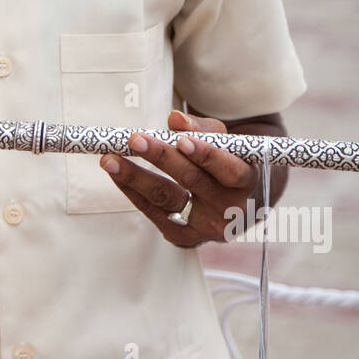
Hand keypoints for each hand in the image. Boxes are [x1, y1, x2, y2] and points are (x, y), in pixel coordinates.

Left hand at [99, 108, 259, 248]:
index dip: (206, 155)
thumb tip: (175, 120)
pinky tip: (117, 175)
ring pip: (167, 200)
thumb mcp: (227, 142)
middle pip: (193, 183)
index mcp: (248, 183)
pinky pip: (155, 213)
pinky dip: (134, 192)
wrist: (243, 201)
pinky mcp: (185, 238)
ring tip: (110, 159)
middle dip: (161, 159)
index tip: (180, 140)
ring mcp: (207, 228)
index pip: (229, 170)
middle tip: (135, 139)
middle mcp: (231, 211)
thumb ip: (203, 129)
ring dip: (135, 178)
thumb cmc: (232, 162)